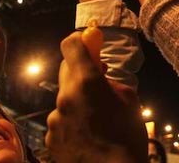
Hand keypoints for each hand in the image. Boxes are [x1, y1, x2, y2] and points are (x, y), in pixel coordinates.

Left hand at [45, 32, 146, 161]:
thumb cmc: (128, 135)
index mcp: (86, 82)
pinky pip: (60, 120)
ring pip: (65, 98)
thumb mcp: (129, 98)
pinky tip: (87, 135)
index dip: (79, 41)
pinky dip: (71, 122)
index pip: (70, 45)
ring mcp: (55, 119)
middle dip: (80, 71)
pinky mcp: (50, 138)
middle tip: (97, 82)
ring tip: (96, 120)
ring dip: (77, 100)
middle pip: (66, 70)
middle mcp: (65, 96)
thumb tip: (99, 72)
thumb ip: (109, 80)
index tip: (88, 44)